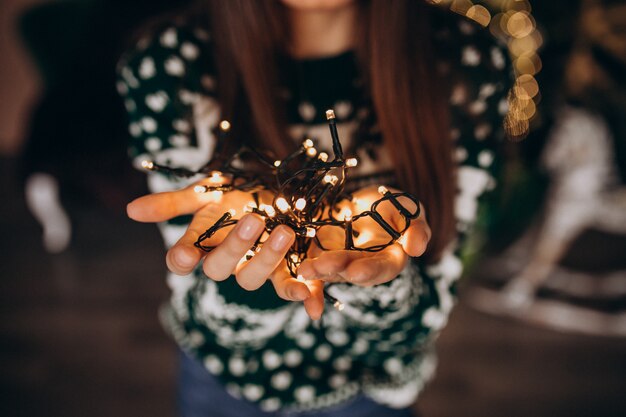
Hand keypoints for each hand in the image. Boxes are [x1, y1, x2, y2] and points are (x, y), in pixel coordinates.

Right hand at [126, 179, 311, 303]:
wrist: (273, 193)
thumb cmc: (234, 194)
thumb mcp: (205, 191)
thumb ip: (173, 202)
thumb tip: (131, 210)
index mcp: (204, 242)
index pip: (184, 257)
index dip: (183, 258)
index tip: (185, 255)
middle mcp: (228, 260)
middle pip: (222, 268)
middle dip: (234, 247)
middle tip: (252, 220)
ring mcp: (257, 267)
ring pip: (254, 277)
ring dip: (269, 260)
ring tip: (284, 232)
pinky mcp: (288, 269)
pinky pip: (292, 287)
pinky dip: (304, 296)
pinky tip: (313, 305)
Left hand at [297, 185, 430, 314]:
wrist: (366, 201)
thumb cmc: (394, 206)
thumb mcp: (409, 209)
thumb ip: (416, 228)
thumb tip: (417, 249)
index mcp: (391, 259)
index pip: (383, 268)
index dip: (370, 270)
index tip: (356, 271)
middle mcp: (366, 267)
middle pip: (353, 272)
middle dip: (337, 270)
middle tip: (322, 267)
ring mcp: (343, 264)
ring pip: (331, 272)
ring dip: (317, 272)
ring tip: (304, 269)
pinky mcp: (322, 256)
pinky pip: (314, 269)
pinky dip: (307, 275)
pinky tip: (297, 273)